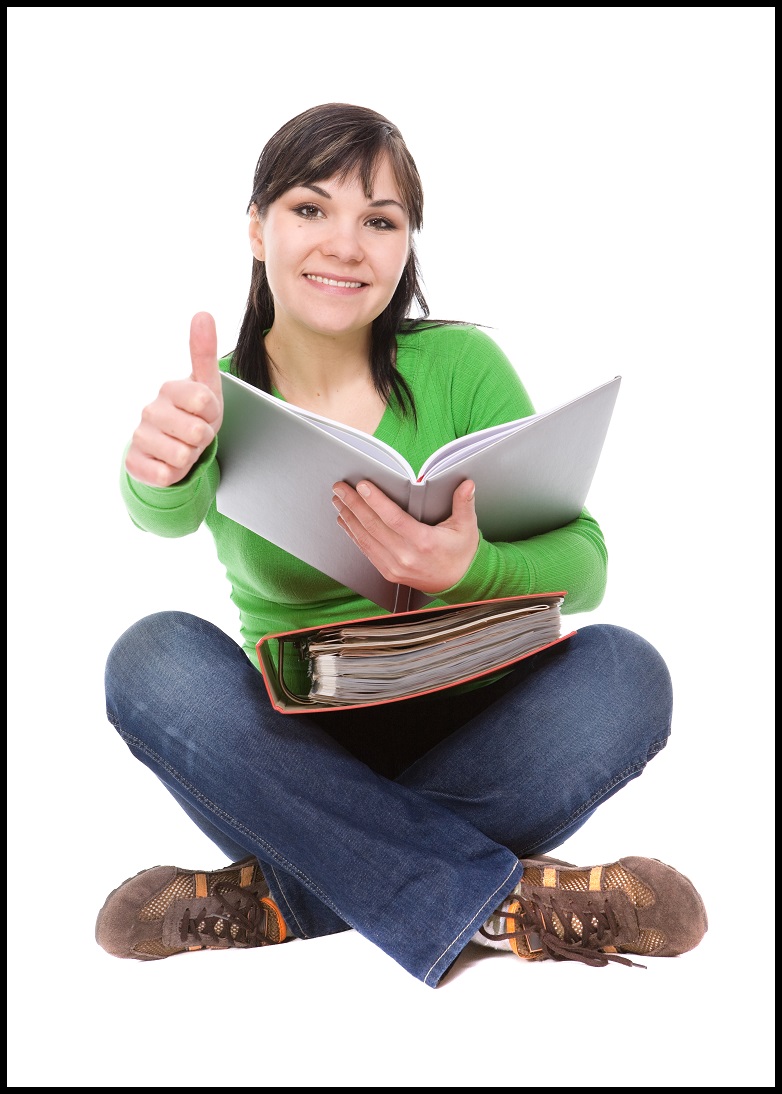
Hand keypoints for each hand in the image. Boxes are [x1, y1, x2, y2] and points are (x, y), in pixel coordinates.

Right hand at [124, 312, 223, 486]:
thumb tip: (202, 313)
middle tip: (196, 434)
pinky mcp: (133, 462)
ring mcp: (140, 436)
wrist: (173, 450)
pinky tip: (169, 464)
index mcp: (170, 389)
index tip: (206, 413)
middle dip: (204, 439)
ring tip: (184, 448)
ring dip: (190, 457)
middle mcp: (151, 409)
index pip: (203, 401)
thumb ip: (204, 352)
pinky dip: (174, 474)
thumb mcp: (207, 386)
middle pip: (197, 432)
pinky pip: (165, 475)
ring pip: (182, 455)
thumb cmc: (194, 416)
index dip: (212, 414)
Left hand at [331, 478, 479, 594]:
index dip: (376, 501)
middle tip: (340, 487)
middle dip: (353, 504)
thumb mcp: (467, 527)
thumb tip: (467, 484)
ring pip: (365, 539)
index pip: (394, 519)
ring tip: (338, 500)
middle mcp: (406, 556)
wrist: (459, 582)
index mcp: (424, 543)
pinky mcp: (388, 572)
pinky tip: (345, 521)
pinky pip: (366, 551)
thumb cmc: (461, 553)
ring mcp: (394, 567)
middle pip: (373, 526)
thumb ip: (464, 503)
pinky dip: (353, 534)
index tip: (362, 485)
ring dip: (349, 517)